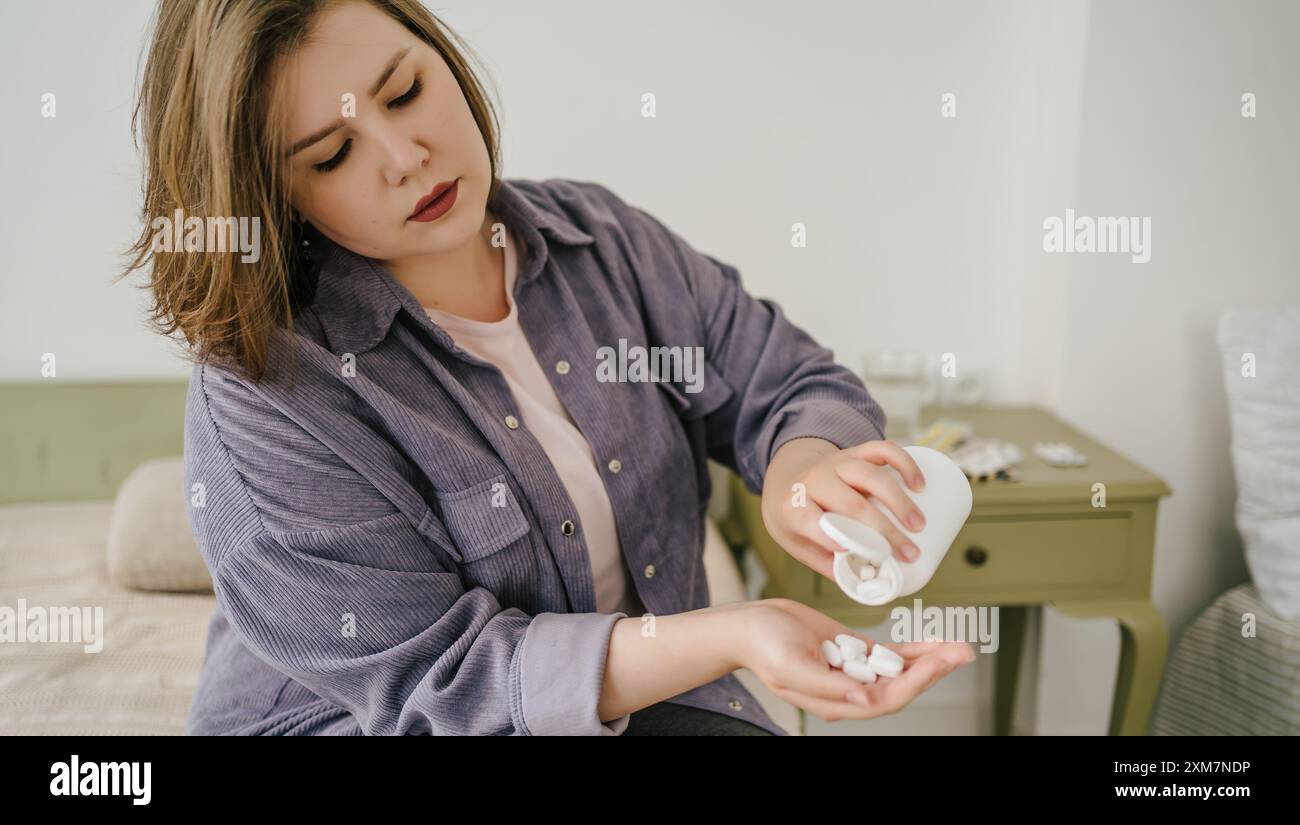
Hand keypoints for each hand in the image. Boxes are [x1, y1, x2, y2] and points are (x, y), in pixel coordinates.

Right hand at [736, 599, 975, 721]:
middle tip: (961, 652)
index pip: (885, 698)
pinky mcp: (854, 650)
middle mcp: (850, 690)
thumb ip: (828, 687)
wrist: (749, 625)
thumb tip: (864, 700)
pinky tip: (934, 643)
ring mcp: (855, 670)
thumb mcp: (791, 666)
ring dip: (930, 659)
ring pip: (901, 669)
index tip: (934, 663)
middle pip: (901, 685)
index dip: (913, 682)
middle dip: (933, 670)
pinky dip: (913, 648)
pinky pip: (890, 653)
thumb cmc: (763, 646)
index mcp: (836, 701)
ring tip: (959, 647)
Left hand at [761, 437, 928, 580]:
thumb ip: (824, 562)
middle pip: (852, 505)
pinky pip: (882, 450)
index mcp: (794, 506)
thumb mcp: (794, 540)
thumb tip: (864, 584)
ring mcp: (836, 463)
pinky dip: (904, 462)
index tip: (856, 554)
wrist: (786, 471)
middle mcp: (814, 480)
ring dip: (899, 500)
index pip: (810, 520)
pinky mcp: (855, 452)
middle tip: (910, 552)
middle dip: (884, 531)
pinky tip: (919, 484)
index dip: (830, 537)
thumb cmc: (794, 513)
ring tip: (920, 525)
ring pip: (871, 475)